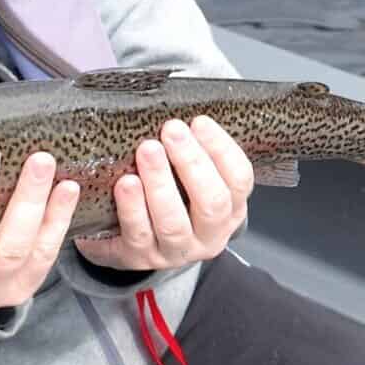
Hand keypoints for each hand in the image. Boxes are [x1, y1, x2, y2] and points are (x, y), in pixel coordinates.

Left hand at [73, 116, 252, 272]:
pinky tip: (126, 182)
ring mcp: (176, 250)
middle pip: (211, 203)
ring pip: (174, 222)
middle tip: (171, 130)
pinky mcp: (141, 258)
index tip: (200, 121)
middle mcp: (209, 235)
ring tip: (147, 150)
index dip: (222, 149)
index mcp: (230, 209)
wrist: (131, 242)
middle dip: (191, 162)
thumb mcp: (190, 178)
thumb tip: (182, 107)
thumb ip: (193, 150)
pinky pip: (138, 234)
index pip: (239, 179)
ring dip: (160, 183)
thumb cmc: (167, 198)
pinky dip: (132, 207)